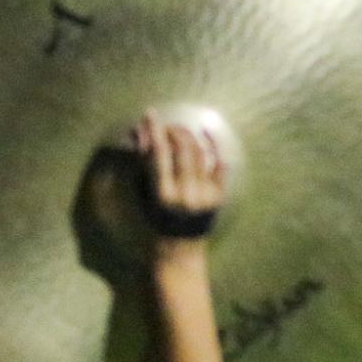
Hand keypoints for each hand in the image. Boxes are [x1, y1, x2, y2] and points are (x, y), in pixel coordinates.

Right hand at [135, 112, 228, 240]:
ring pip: (201, 153)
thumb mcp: (144, 193)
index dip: (155, 130)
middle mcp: (187, 193)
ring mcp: (206, 194)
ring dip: (190, 137)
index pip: (159, 153)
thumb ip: (143, 163)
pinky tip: (206, 134)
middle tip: (168, 126)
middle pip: (184, 148)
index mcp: (163, 194)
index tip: (150, 114)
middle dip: (175, 131)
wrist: (180, 247)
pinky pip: (221, 164)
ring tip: (181, 132)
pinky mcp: (219, 195)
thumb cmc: (155, 219)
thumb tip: (140, 132)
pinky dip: (214, 147)